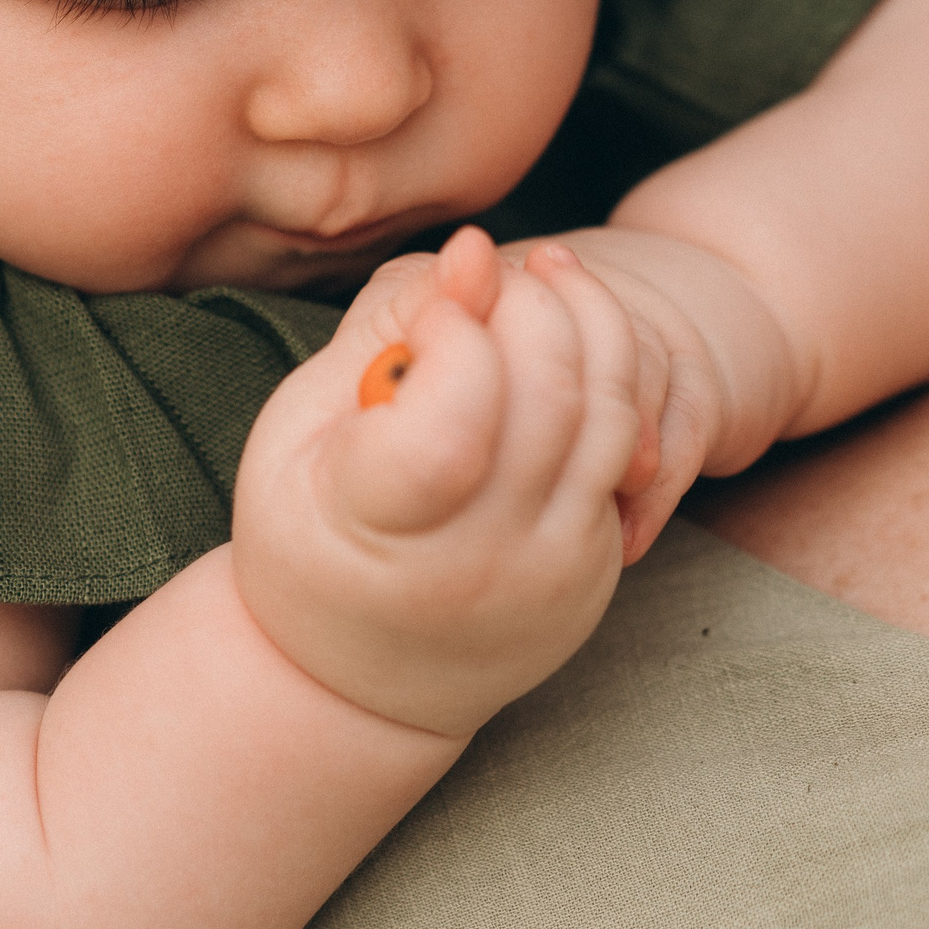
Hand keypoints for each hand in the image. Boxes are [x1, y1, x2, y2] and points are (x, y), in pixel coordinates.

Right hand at [231, 228, 648, 738]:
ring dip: (590, 319)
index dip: (456, 333)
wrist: (358, 676)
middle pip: (550, 397)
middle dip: (531, 302)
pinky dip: (608, 373)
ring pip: (610, 413)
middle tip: (495, 274)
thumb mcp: (300, 427)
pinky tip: (568, 337)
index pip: (456, 420)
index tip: (430, 313)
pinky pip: (628, 446)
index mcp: (379, 530)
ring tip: (545, 274)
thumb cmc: (308, 530)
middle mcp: (480, 563)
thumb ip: (384, 331)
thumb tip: (477, 252)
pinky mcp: (598, 566)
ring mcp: (552, 572)